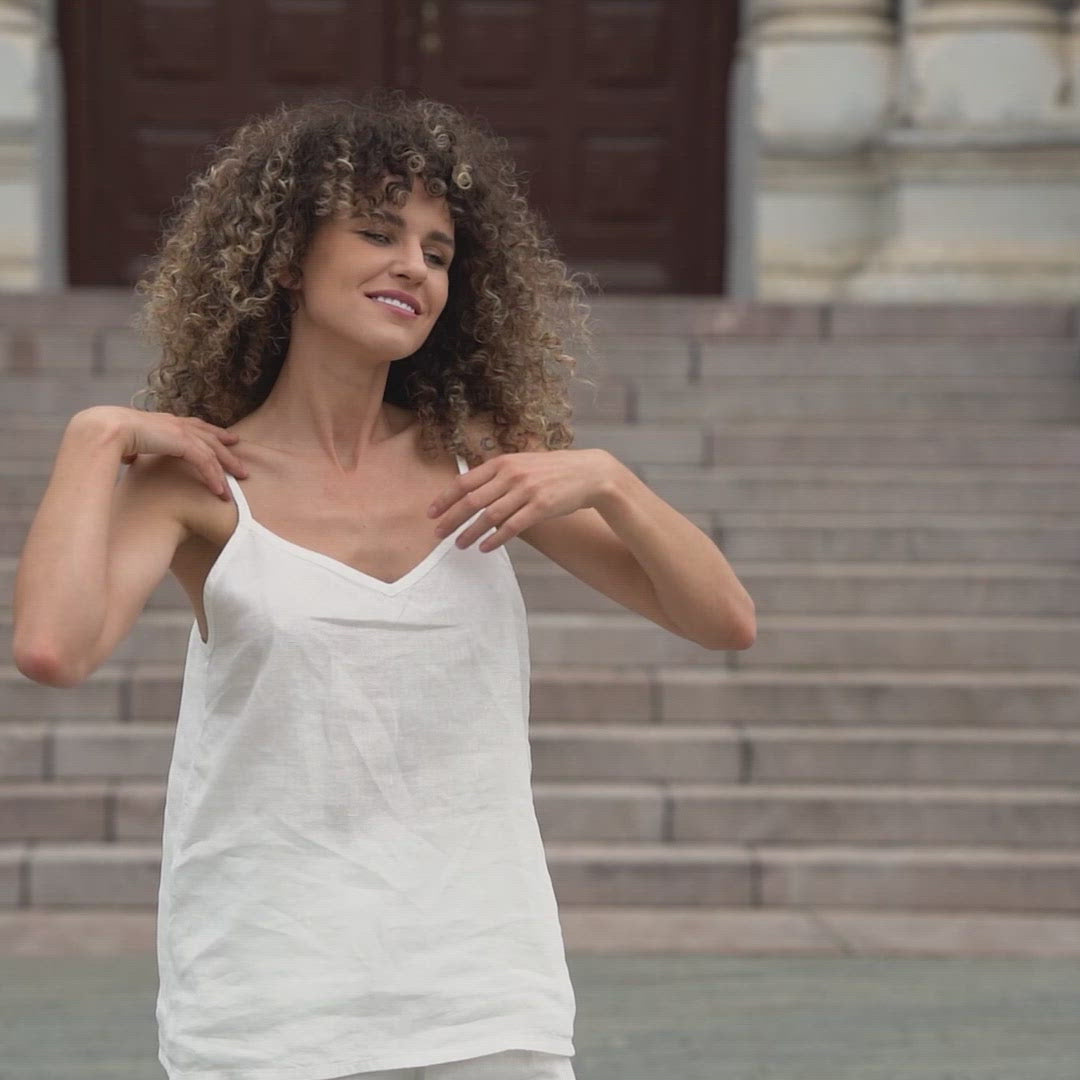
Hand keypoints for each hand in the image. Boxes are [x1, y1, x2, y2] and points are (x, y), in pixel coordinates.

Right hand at [73, 405, 246, 500]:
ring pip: (211, 451)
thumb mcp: (124, 443)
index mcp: (161, 421)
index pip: (192, 425)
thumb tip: (128, 459)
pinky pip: (205, 462)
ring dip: (225, 470)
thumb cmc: (104, 437)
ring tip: (238, 487)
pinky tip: (221, 492)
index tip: (225, 439)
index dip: (209, 432)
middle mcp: (173, 422)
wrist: (101, 428)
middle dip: (226, 449)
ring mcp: (179, 431)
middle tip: (241, 464)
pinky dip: (214, 477)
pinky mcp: (181, 442)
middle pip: (208, 436)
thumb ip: (133, 450)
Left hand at [428, 448, 611, 551]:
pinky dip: (496, 539)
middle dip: (451, 519)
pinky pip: (512, 526)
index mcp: (503, 462)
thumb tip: (472, 495)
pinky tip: (485, 548)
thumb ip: (498, 476)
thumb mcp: (522, 464)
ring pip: (489, 516)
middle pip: (472, 500)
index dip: (445, 498)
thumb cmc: (552, 471)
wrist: (588, 473)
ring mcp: (526, 490)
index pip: (465, 481)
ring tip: (459, 545)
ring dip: (470, 533)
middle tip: (437, 533)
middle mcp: (512, 474)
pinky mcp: (541, 506)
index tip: (431, 513)